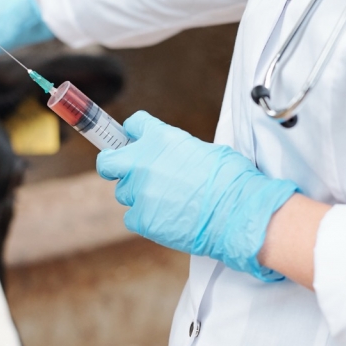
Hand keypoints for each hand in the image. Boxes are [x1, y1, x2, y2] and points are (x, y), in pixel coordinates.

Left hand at [97, 111, 298, 281]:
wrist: (237, 214)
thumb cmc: (231, 181)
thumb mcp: (207, 150)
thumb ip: (179, 151)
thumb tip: (176, 157)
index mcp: (161, 138)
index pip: (133, 125)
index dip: (135, 134)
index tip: (136, 141)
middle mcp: (143, 162)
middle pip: (108, 162)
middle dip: (113, 166)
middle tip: (124, 172)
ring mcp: (140, 192)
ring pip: (125, 193)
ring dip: (140, 196)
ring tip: (168, 202)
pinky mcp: (141, 218)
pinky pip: (133, 218)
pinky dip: (147, 220)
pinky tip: (168, 219)